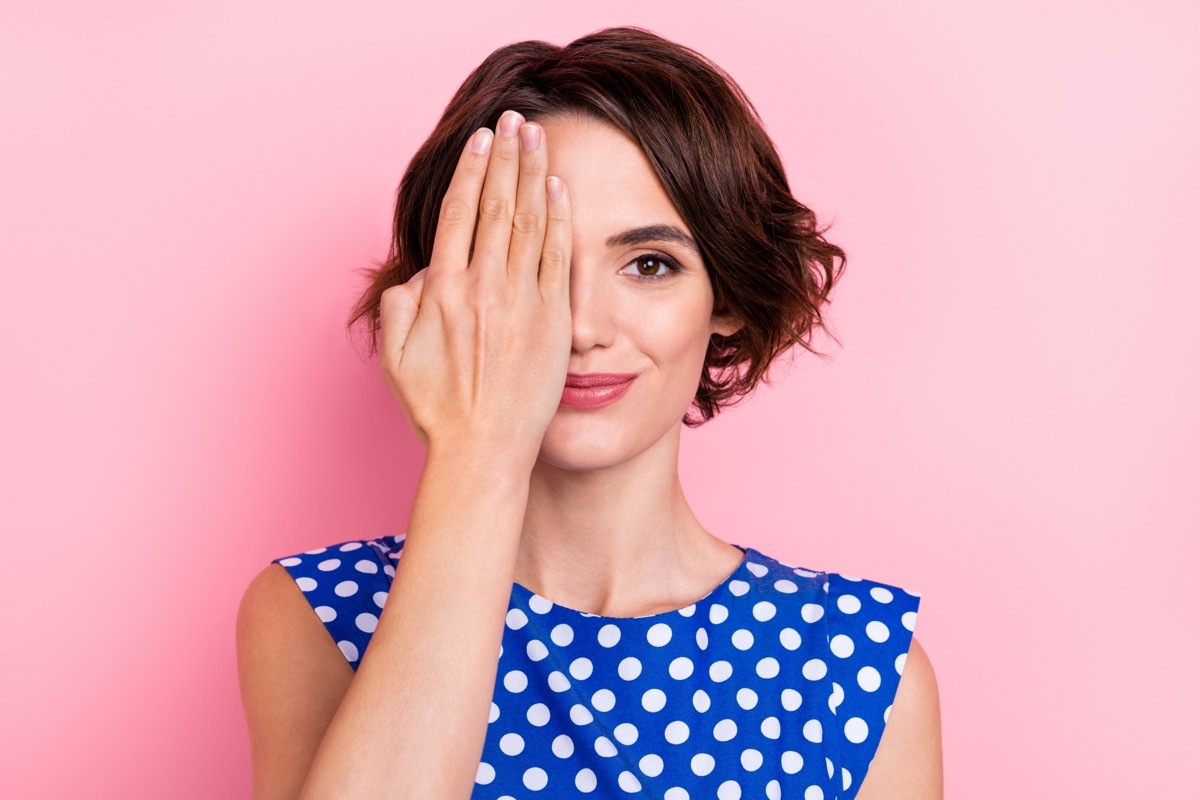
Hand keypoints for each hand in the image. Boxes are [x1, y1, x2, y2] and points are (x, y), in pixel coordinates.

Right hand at [377, 110, 571, 460]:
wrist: (483, 450)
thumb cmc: (438, 409)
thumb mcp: (395, 356)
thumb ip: (401, 305)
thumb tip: (423, 274)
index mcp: (443, 290)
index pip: (459, 212)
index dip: (472, 171)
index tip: (481, 140)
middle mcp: (484, 287)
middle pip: (497, 204)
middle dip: (507, 156)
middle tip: (515, 120)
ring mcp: (521, 302)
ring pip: (529, 222)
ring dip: (533, 174)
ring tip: (539, 138)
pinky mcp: (552, 320)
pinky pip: (557, 258)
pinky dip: (558, 219)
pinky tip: (559, 189)